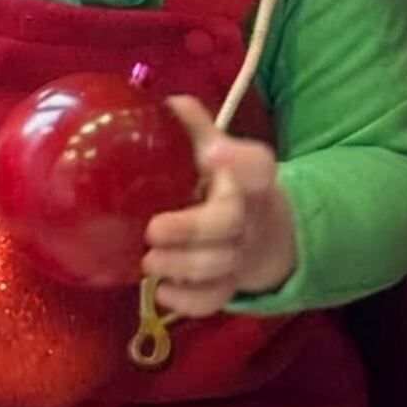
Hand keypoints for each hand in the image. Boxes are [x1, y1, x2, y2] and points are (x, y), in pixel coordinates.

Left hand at [142, 98, 296, 316]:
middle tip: (152, 231)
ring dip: (182, 267)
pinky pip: (216, 299)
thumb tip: (165, 105)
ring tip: (148, 263)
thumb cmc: (220, 182)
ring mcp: (240, 252)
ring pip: (221, 266)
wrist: (259, 228)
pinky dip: (189, 302)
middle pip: (229, 223)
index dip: (238, 159)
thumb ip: (192, 126)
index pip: (256, 164)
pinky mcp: (230, 283)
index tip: (213, 153)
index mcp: (246, 176)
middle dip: (191, 230)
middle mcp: (248, 214)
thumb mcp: (213, 148)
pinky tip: (162, 293)